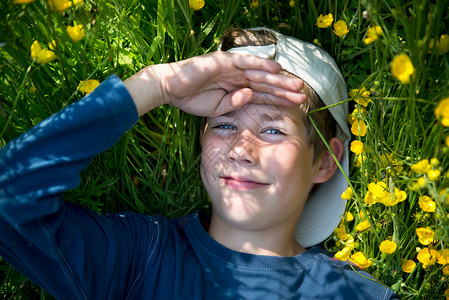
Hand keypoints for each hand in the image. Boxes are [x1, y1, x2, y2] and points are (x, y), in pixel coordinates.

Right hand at [125, 51, 305, 115]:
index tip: (296, 104)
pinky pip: (245, 62)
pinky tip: (276, 67)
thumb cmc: (192, 99)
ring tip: (296, 85)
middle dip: (284, 90)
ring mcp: (232, 68)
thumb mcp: (218, 109)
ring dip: (278, 78)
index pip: (263, 94)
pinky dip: (260, 64)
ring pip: (260, 73)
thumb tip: (251, 95)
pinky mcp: (224, 61)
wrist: (170, 89)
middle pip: (266, 84)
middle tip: (303, 95)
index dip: (279, 99)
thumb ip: (236, 103)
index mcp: (238, 89)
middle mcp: (238, 77)